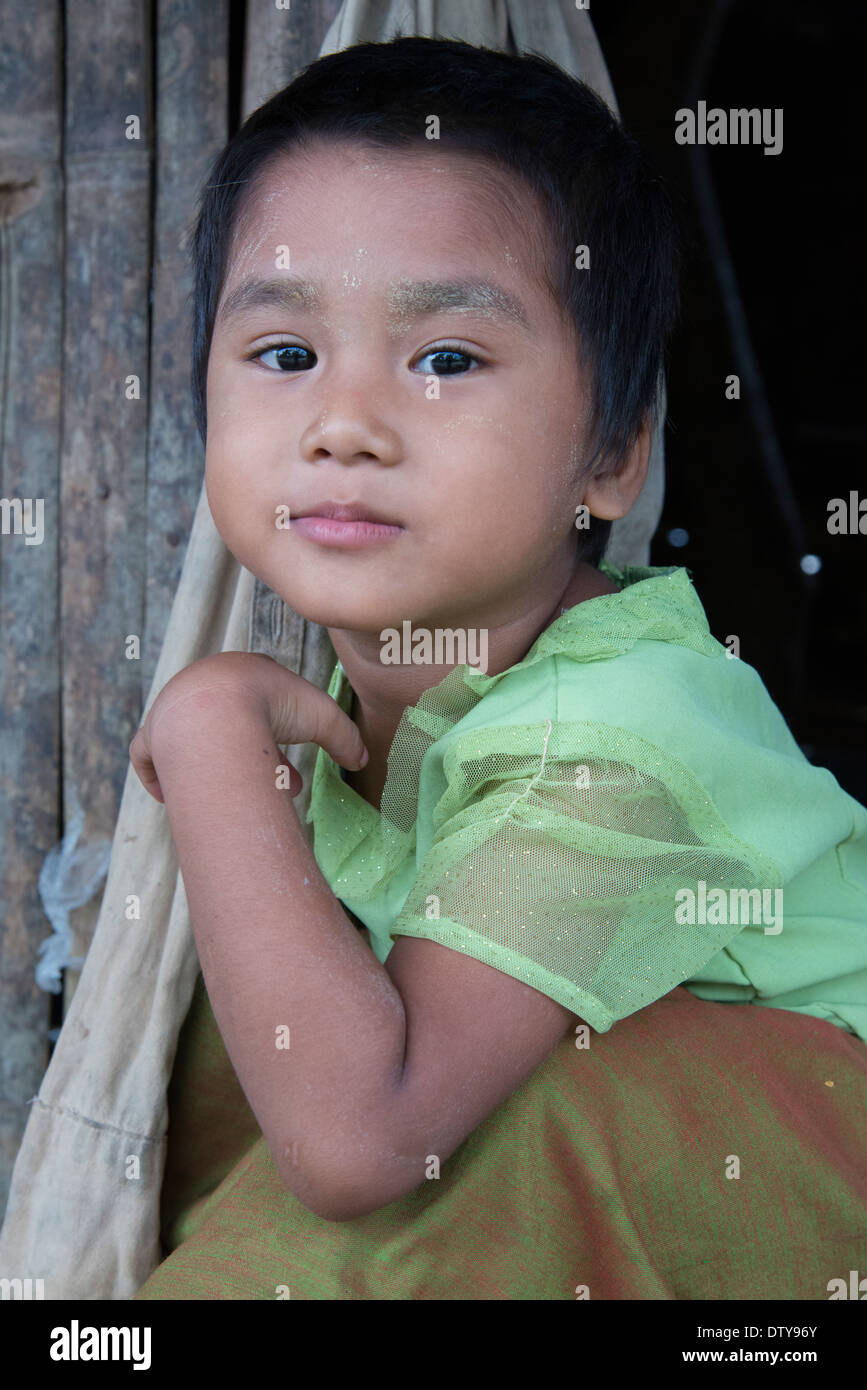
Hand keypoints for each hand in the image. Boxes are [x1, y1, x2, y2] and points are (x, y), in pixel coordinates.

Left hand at [128, 651, 367, 802]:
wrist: (217, 712)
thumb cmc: (273, 707)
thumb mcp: (323, 718)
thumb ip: (346, 738)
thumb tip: (364, 759)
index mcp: (243, 674)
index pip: (263, 704)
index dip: (282, 737)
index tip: (292, 769)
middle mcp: (205, 687)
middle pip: (232, 726)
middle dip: (258, 757)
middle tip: (277, 786)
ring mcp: (174, 711)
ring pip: (196, 742)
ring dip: (217, 766)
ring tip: (237, 797)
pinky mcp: (153, 736)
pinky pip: (148, 754)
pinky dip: (158, 774)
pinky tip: (173, 793)